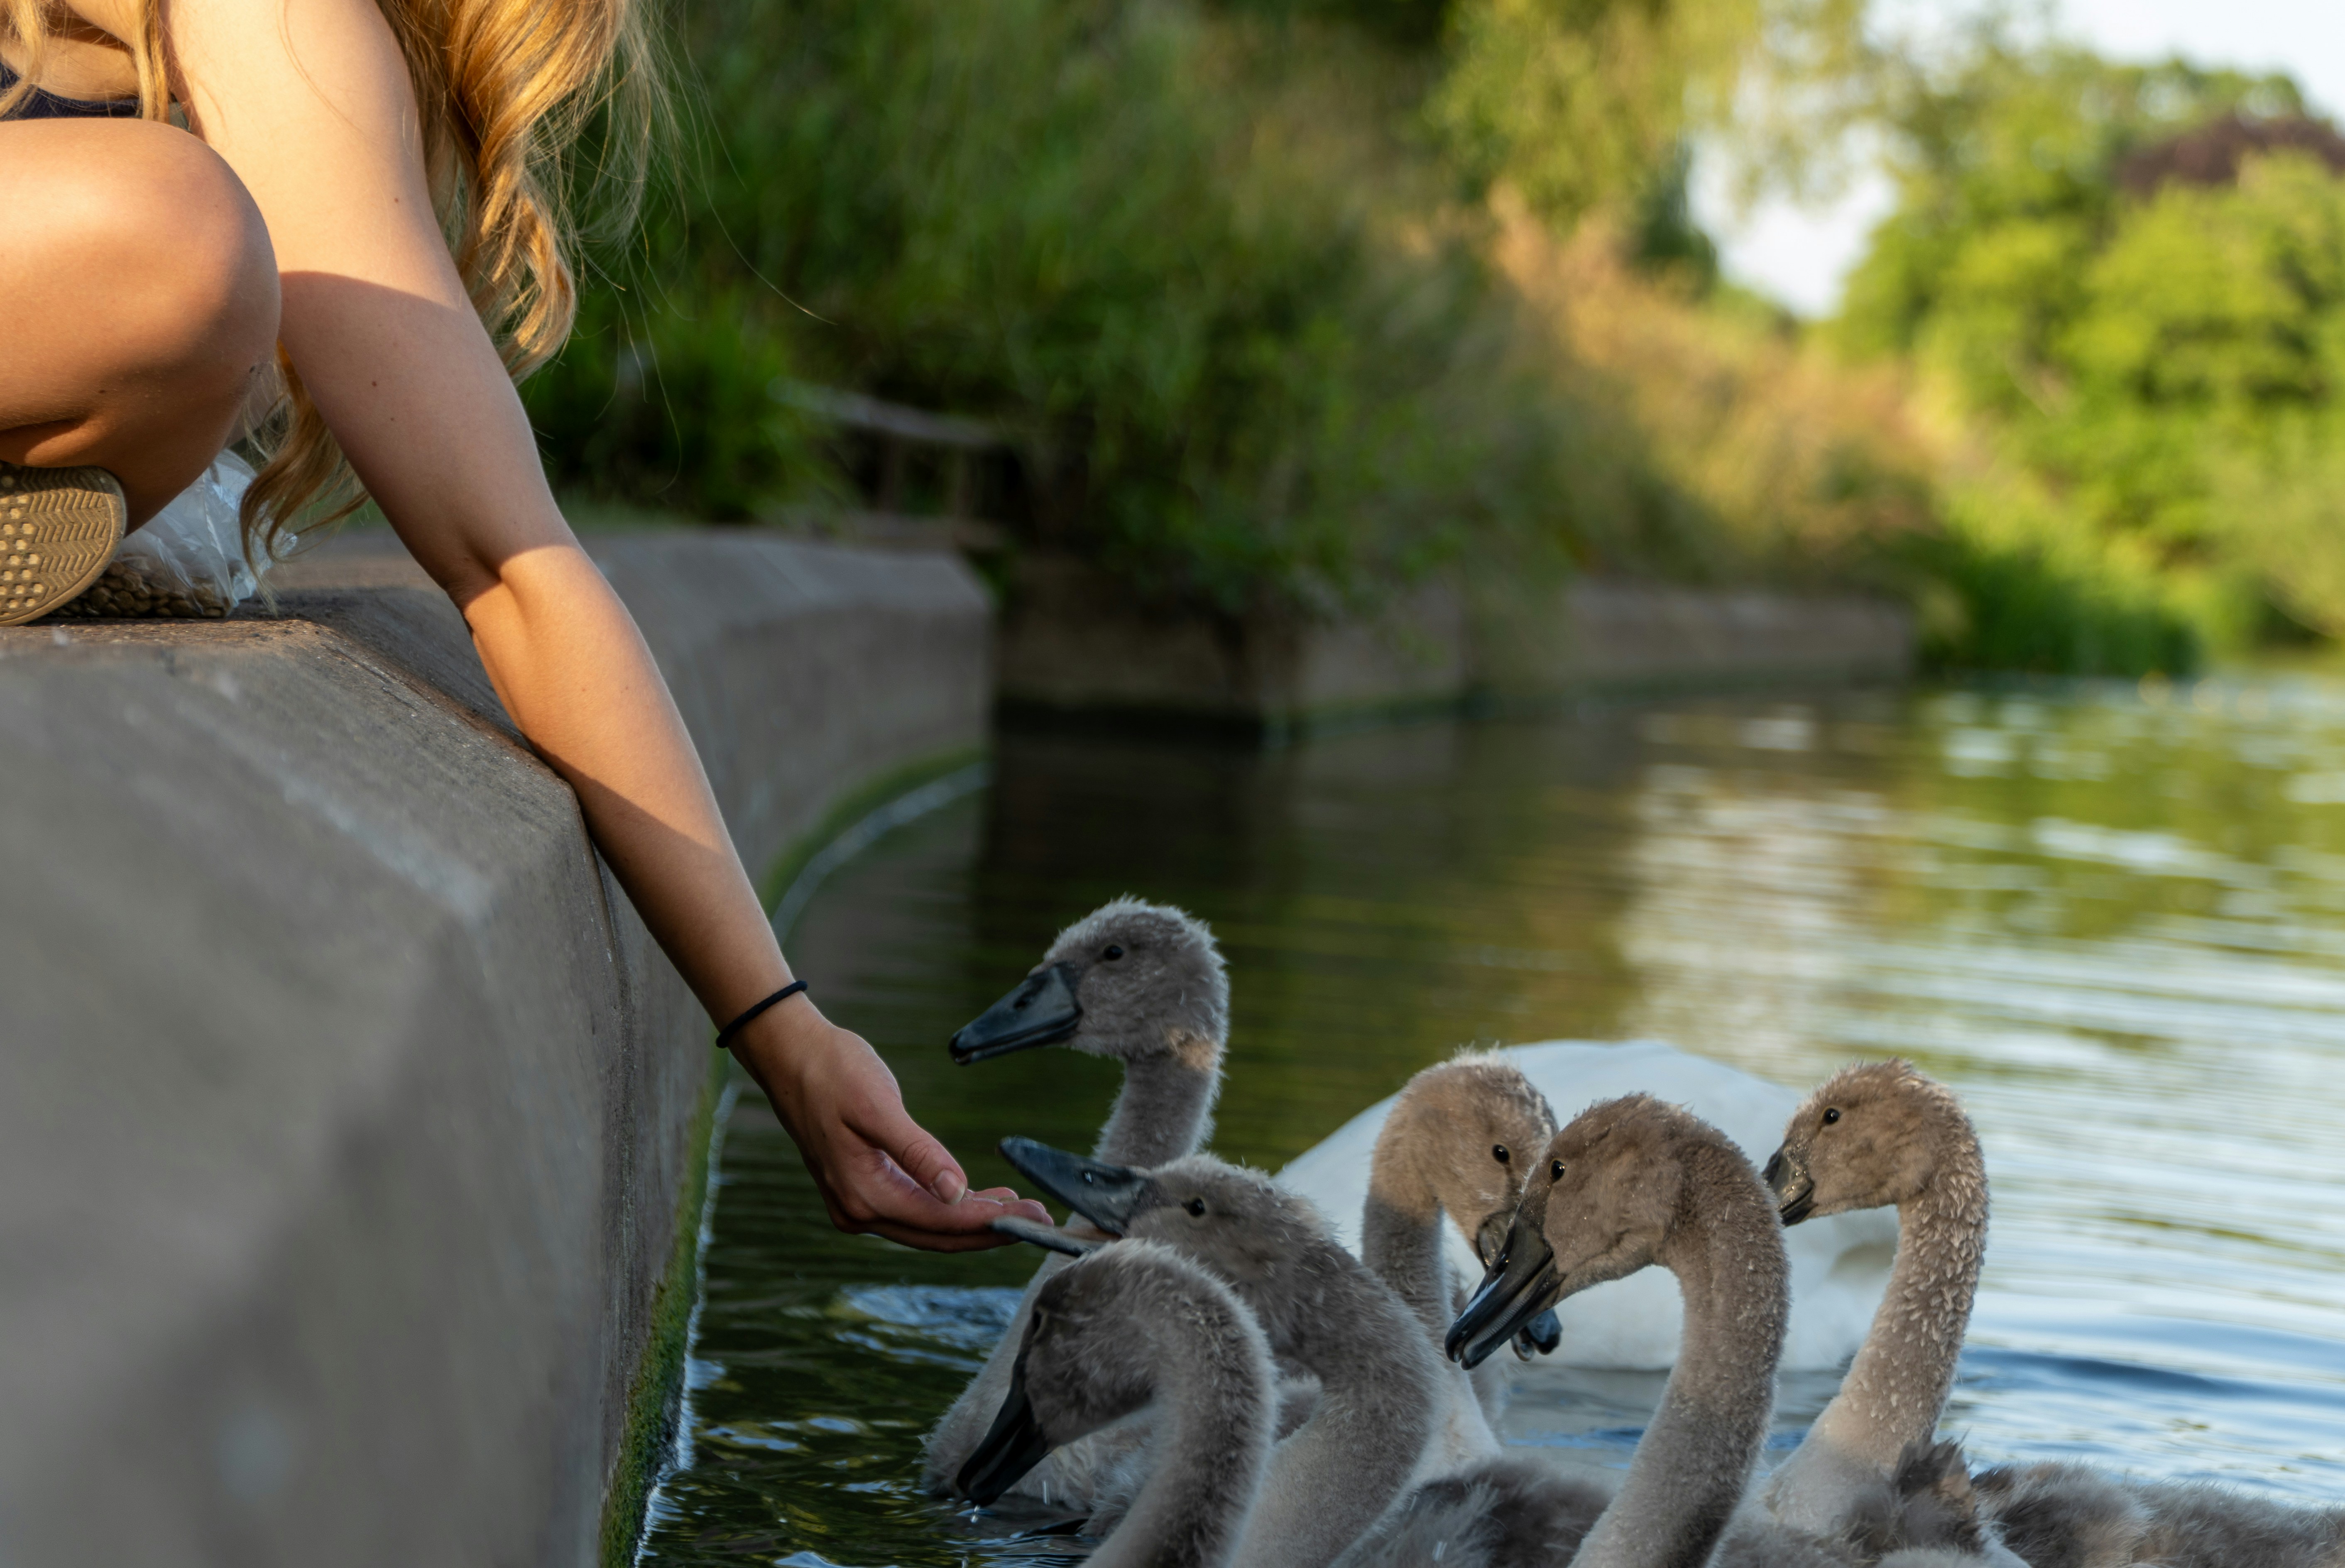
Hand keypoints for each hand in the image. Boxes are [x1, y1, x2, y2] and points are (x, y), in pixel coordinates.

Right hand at [732, 997, 1049, 1251]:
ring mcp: (855, 1205)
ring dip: (972, 1220)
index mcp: (862, 1195)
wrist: (790, 1055)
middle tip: (1041, 1219)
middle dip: (990, 1229)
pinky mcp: (859, 1189)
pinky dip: (948, 1207)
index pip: (942, 1222)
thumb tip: (957, 1192)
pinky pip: (913, 1210)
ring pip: (927, 1227)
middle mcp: (857, 1211)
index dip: (992, 1223)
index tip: (1036, 1217)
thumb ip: (919, 1152)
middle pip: (938, 1235)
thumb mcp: (879, 1107)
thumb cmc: (833, 1071)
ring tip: (1017, 1207)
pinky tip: (977, 1196)